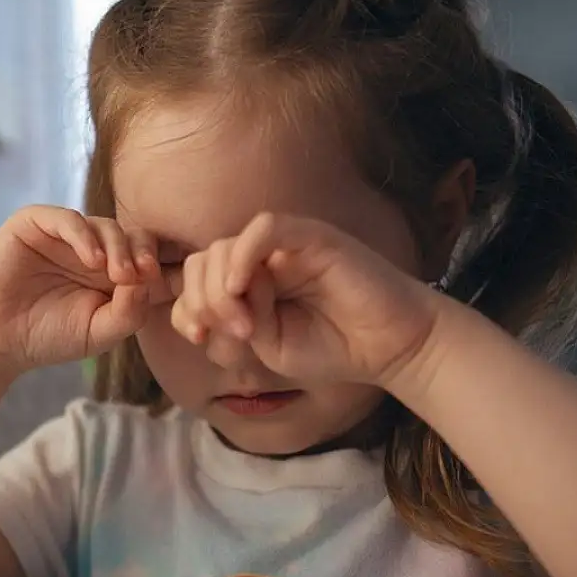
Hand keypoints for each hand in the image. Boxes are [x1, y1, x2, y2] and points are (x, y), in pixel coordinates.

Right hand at [0, 206, 169, 373]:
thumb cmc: (45, 337)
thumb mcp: (100, 331)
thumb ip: (131, 310)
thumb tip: (148, 279)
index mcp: (110, 275)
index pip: (147, 259)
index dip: (165, 266)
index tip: (176, 283)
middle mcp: (91, 250)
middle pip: (133, 236)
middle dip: (145, 253)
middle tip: (144, 276)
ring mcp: (63, 236)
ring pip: (105, 225)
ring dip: (119, 247)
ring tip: (118, 276)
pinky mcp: (34, 224)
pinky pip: (68, 219)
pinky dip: (85, 236)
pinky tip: (93, 261)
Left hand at [170, 213, 442, 386]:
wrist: (390, 347)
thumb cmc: (332, 348)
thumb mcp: (268, 347)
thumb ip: (233, 325)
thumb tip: (207, 305)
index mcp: (246, 283)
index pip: (193, 282)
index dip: (186, 310)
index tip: (199, 338)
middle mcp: (259, 258)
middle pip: (200, 263)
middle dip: (203, 303)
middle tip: (237, 337)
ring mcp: (284, 245)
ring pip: (223, 247)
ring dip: (222, 293)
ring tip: (250, 327)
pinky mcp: (311, 235)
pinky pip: (263, 229)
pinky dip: (242, 257)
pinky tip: (242, 288)